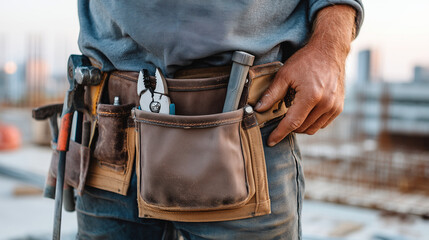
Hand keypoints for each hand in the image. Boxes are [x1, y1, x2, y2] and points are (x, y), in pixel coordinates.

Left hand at [254, 5, 355, 146]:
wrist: (330, 51)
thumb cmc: (306, 61)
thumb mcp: (284, 75)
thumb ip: (272, 94)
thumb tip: (258, 109)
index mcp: (311, 96)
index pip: (292, 122)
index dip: (280, 133)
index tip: (271, 141)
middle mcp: (325, 103)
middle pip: (302, 128)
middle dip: (288, 127)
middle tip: (279, 120)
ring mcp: (334, 106)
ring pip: (312, 129)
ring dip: (299, 126)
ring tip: (292, 114)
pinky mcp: (339, 107)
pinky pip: (322, 124)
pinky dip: (311, 123)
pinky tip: (303, 112)